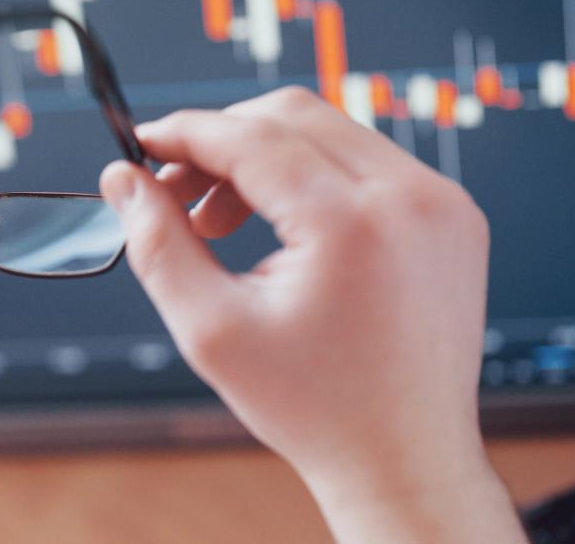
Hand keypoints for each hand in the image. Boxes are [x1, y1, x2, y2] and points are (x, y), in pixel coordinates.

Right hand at [99, 87, 523, 542]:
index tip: (142, 145)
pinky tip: (280, 226)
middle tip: (178, 190)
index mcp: (351, 224)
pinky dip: (311, 173)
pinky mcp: (451, 213)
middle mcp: (410, 196)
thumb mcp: (211, 329)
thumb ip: (157, 243)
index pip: (250, 137)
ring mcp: (441, 201)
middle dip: (221, 140)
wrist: (405, 458)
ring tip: (222, 221)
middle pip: (291, 115)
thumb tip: (123, 180)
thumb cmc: (312, 407)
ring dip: (264, 156)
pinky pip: (366, 160)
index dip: (185, 133)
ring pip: (329, 130)